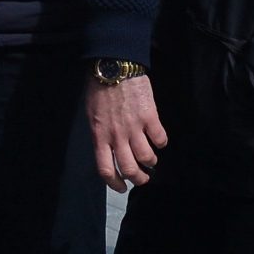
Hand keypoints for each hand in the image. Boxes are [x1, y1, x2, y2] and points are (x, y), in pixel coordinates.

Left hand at [85, 71, 166, 192]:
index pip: (106, 169)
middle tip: (143, 178)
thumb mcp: (92, 115)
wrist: (113, 66)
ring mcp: (134, 127)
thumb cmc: (99, 89)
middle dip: (139, 179)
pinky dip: (161, 142)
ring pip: (147, 158)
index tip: (122, 187)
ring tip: (152, 158)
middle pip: (130, 169)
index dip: (115, 183)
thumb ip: (100, 134)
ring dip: (151, 161)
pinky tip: (158, 138)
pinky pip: (160, 139)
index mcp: (99, 136)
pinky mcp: (150, 117)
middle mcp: (117, 136)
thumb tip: (108, 149)